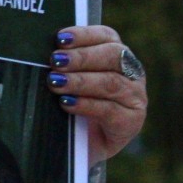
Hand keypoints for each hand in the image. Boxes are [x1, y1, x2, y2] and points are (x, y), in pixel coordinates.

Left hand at [48, 25, 148, 159]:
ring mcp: (135, 97)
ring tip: (56, 83)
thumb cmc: (72, 108)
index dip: (84, 35)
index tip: (60, 39)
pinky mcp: (131, 122)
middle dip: (81, 57)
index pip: (106, 36)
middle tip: (55, 61)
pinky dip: (85, 105)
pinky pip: (109, 110)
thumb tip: (47, 52)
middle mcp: (131, 73)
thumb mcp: (68, 82)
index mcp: (117, 55)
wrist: (80, 148)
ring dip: (80, 81)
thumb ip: (64, 65)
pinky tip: (67, 103)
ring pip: (110, 83)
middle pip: (112, 56)